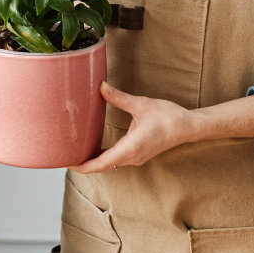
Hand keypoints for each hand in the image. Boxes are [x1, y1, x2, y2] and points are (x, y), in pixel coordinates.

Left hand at [69, 82, 193, 174]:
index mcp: (130, 148)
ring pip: (110, 163)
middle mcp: (132, 157)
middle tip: (65, 154)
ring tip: (76, 151)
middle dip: (84, 163)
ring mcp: (136, 157)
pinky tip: (95, 147)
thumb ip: (118, 97)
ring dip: (93, 159)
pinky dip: (104, 156)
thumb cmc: (168, 117)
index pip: (101, 163)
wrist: (188, 127)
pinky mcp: (139, 154)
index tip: (69, 163)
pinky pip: (117, 159)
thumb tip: (100, 86)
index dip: (83, 166)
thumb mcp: (141, 104)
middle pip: (102, 166)